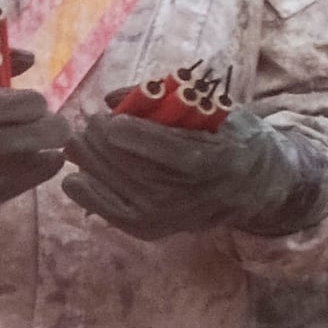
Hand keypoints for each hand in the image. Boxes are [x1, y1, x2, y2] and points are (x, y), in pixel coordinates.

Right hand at [0, 70, 66, 216]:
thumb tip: (30, 58)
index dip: (30, 104)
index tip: (41, 101)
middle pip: (10, 142)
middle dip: (45, 133)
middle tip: (63, 125)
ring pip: (11, 171)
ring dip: (40, 157)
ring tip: (54, 146)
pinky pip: (3, 193)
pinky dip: (28, 179)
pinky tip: (41, 164)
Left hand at [58, 107, 327, 240]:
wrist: (254, 183)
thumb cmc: (229, 134)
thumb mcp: (212, 107)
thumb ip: (166, 98)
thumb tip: (112, 98)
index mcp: (218, 159)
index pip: (171, 152)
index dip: (135, 135)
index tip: (108, 118)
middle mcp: (196, 195)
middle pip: (139, 171)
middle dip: (103, 145)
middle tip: (86, 121)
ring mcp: (175, 217)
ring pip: (122, 191)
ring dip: (91, 165)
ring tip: (75, 140)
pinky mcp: (157, 230)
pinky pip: (116, 216)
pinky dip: (90, 198)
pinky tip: (73, 179)